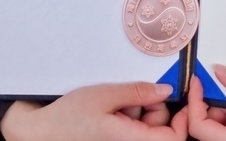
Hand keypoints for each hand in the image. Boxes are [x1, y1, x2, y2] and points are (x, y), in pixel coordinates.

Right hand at [0, 81, 187, 140]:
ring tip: (117, 101)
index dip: (182, 119)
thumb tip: (165, 90)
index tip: (180, 96)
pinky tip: (114, 107)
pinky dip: (130, 113)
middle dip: (154, 107)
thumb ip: (137, 93)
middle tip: (133, 94)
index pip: (173, 139)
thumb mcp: (105, 96)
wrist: (43, 132)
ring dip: (140, 108)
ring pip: (148, 125)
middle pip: (161, 128)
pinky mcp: (118, 139)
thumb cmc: (68, 119)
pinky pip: (134, 127)